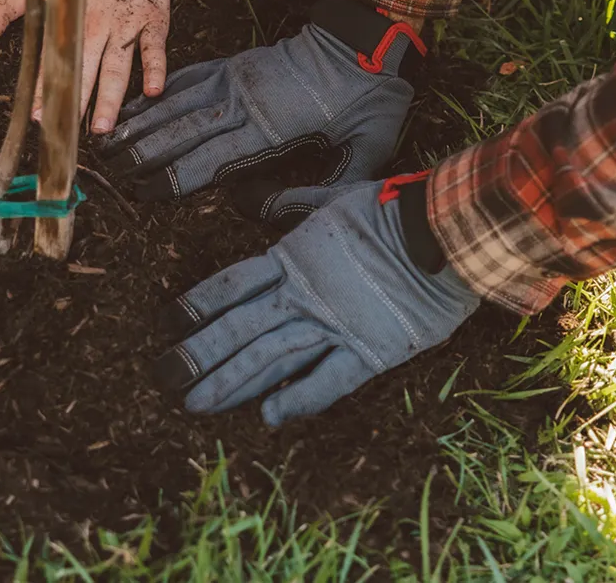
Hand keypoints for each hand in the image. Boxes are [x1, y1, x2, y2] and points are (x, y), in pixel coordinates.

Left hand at [0, 0, 169, 132]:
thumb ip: (3, 10)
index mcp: (67, 23)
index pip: (52, 62)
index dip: (44, 89)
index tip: (37, 114)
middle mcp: (96, 29)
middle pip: (85, 71)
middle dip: (75, 101)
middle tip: (67, 128)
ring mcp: (124, 27)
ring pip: (117, 68)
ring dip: (110, 99)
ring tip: (103, 126)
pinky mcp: (151, 22)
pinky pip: (154, 48)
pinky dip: (156, 69)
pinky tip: (153, 91)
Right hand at [95, 0, 424, 203]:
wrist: (368, 40)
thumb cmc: (370, 102)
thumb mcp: (366, 154)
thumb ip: (325, 190)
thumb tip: (270, 211)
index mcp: (271, 129)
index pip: (211, 159)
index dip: (174, 178)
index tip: (144, 192)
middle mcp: (244, 102)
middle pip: (183, 131)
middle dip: (144, 151)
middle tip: (110, 170)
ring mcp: (237, 78)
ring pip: (178, 102)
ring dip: (142, 122)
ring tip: (109, 138)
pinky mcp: (236, 63)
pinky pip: (190, 77)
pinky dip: (161, 92)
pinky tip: (138, 103)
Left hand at [150, 174, 479, 425]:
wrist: (448, 233)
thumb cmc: (394, 209)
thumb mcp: (333, 198)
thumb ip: (290, 204)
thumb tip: (248, 199)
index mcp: (292, 257)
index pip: (232, 284)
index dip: (198, 304)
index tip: (168, 321)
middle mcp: (303, 295)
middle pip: (239, 329)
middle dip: (200, 355)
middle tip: (167, 376)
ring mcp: (334, 325)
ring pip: (270, 359)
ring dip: (232, 384)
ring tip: (198, 403)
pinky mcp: (368, 351)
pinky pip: (326, 382)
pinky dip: (298, 399)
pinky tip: (269, 417)